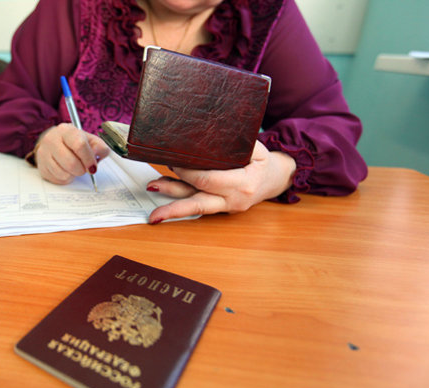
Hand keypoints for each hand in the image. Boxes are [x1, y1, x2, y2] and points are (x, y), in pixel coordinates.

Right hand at [35, 123, 108, 184]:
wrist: (54, 144)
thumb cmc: (74, 142)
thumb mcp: (89, 140)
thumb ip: (99, 146)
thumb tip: (100, 152)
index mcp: (66, 130)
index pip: (79, 145)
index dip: (89, 159)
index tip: (93, 167)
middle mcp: (52, 140)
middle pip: (71, 163)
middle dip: (82, 170)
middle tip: (84, 169)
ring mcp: (44, 154)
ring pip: (64, 173)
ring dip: (74, 175)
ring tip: (74, 168)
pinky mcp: (42, 167)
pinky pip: (58, 179)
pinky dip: (66, 178)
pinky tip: (66, 170)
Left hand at [146, 141, 296, 222]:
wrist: (276, 180)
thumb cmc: (263, 161)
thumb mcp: (256, 148)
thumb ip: (235, 144)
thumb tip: (209, 135)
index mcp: (243, 184)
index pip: (208, 180)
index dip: (188, 173)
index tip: (174, 162)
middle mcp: (233, 201)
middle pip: (198, 204)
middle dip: (173, 204)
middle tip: (152, 196)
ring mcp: (226, 208)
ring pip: (195, 207)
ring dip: (171, 202)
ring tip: (152, 190)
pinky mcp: (220, 210)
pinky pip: (198, 204)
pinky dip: (181, 198)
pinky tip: (166, 189)